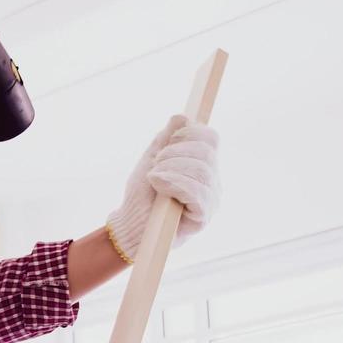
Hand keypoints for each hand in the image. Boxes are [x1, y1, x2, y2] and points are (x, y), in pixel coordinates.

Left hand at [104, 116, 219, 262]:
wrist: (131, 225)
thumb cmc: (142, 195)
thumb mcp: (151, 160)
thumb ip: (166, 139)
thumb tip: (182, 116)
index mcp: (202, 164)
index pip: (211, 138)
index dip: (190, 133)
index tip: (167, 142)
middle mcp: (211, 181)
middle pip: (207, 152)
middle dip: (175, 153)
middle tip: (156, 165)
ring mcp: (210, 199)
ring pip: (202, 170)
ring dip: (171, 169)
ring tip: (154, 178)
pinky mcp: (203, 217)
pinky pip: (197, 192)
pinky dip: (175, 184)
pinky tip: (160, 187)